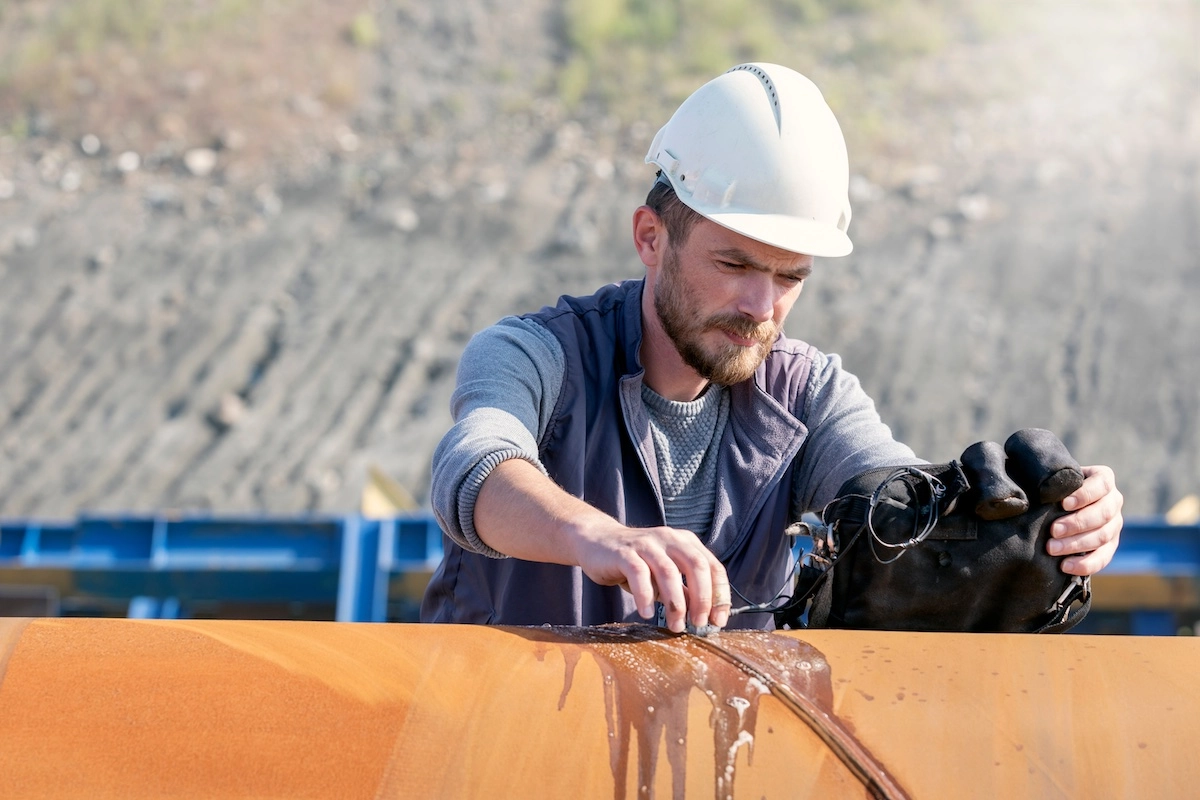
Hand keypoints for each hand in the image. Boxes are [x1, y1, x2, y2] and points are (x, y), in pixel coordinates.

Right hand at [567, 519, 730, 632]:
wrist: (597, 541)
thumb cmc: (635, 563)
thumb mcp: (664, 576)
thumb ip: (684, 590)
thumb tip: (706, 616)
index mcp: (685, 542)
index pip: (713, 566)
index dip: (720, 595)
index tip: (718, 620)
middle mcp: (669, 539)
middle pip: (696, 566)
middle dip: (702, 599)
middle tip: (698, 624)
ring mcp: (646, 544)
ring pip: (669, 572)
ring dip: (676, 603)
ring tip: (675, 625)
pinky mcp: (624, 552)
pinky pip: (638, 574)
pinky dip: (645, 596)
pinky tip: (646, 613)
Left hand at [1048, 464, 1122, 575]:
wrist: (1058, 506)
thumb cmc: (1054, 487)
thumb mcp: (1055, 479)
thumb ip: (1053, 480)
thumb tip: (1043, 491)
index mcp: (1103, 479)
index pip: (1101, 484)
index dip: (1084, 495)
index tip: (1063, 503)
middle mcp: (1114, 501)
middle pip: (1103, 513)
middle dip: (1076, 523)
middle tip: (1053, 531)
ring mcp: (1114, 524)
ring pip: (1102, 536)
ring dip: (1076, 544)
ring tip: (1052, 548)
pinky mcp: (1110, 545)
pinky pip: (1103, 557)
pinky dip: (1085, 564)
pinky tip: (1065, 566)